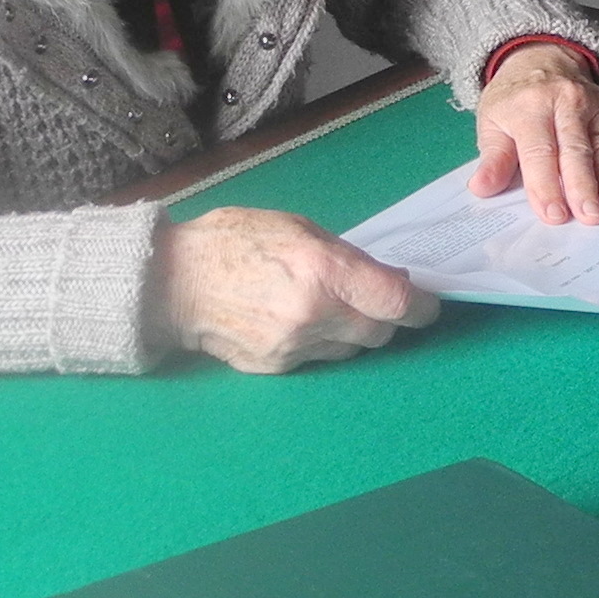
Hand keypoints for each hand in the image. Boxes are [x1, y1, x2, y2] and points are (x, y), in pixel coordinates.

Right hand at [158, 206, 436, 373]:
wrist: (171, 283)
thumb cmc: (235, 241)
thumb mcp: (298, 229)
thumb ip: (347, 257)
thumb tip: (390, 280)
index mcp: (323, 271)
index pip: (395, 302)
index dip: (420, 307)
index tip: (426, 305)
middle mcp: (314, 314)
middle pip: (379, 332)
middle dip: (384, 318)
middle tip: (371, 299)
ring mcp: (294, 347)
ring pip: (351, 351)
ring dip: (351, 333)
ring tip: (323, 307)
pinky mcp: (277, 368)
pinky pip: (319, 360)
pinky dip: (319, 344)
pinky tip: (293, 321)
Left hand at [469, 44, 598, 223]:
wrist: (541, 59)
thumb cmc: (515, 99)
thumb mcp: (492, 122)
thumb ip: (493, 158)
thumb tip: (482, 188)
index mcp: (530, 107)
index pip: (539, 152)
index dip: (546, 186)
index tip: (553, 215)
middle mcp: (566, 103)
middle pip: (577, 150)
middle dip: (584, 186)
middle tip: (589, 216)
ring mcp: (595, 107)